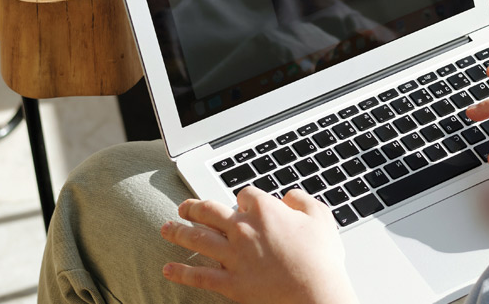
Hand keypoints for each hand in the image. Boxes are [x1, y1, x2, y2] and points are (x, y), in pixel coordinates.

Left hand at [160, 188, 358, 303]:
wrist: (314, 295)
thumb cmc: (321, 259)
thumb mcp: (321, 218)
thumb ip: (302, 201)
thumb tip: (290, 196)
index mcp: (265, 211)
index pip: (244, 195)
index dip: (243, 198)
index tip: (242, 202)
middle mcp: (243, 230)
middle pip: (210, 211)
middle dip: (195, 207)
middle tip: (185, 207)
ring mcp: (233, 257)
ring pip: (198, 239)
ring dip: (179, 232)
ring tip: (167, 228)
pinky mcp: (230, 283)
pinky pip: (199, 276)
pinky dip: (181, 272)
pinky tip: (168, 268)